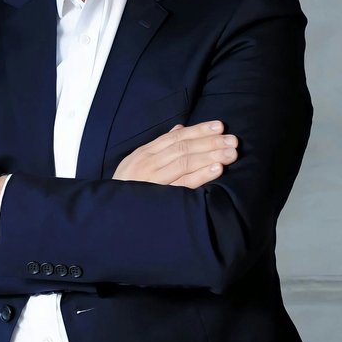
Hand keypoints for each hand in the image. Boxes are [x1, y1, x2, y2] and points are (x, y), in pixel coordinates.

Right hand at [113, 120, 238, 187]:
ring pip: (185, 162)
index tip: (220, 127)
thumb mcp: (138, 164)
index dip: (199, 130)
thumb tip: (179, 129)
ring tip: (230, 153)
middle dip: (210, 142)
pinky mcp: (157, 198)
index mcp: (144, 154)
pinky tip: (217, 169)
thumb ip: (159, 146)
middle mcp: (147, 163)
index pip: (176, 137)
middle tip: (233, 140)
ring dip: (210, 155)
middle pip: (183, 147)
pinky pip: (182, 185)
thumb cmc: (127, 189)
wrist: (108, 214)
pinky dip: (201, 175)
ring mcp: (151, 180)